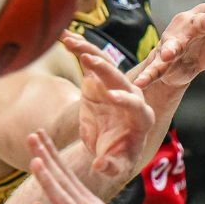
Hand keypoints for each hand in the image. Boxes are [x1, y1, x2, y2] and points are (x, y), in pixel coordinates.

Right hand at [59, 32, 154, 178]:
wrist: (105, 145)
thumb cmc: (116, 157)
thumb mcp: (115, 166)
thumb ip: (111, 166)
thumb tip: (100, 165)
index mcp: (141, 118)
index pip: (137, 106)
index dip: (125, 101)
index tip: (111, 98)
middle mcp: (132, 96)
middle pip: (121, 80)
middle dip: (106, 71)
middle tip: (90, 62)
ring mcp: (116, 84)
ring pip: (105, 64)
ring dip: (89, 52)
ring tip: (71, 43)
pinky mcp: (100, 78)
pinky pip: (91, 60)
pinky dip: (78, 48)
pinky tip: (63, 36)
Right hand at [132, 0, 204, 91]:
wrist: (188, 64)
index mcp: (204, 14)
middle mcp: (186, 25)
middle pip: (196, 23)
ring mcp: (172, 42)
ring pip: (172, 45)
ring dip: (170, 49)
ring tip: (169, 55)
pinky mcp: (162, 61)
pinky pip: (155, 69)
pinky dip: (147, 76)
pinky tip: (140, 83)